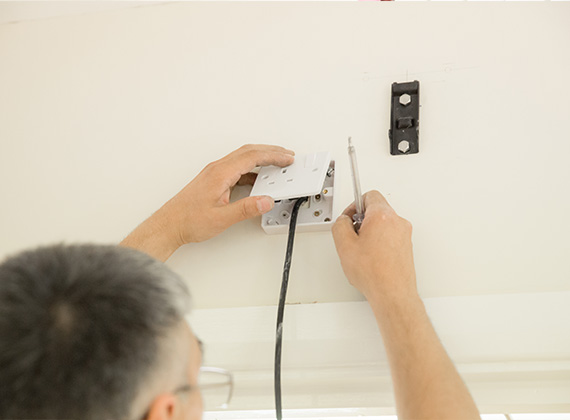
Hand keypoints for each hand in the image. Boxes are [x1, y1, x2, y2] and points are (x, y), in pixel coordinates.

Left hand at [160, 144, 294, 244]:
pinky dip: (252, 169)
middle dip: (270, 151)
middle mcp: (217, 169)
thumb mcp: (221, 218)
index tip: (287, 158)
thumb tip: (266, 200)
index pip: (252, 157)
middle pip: (248, 152)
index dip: (273, 156)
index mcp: (220, 173)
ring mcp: (214, 173)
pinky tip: (259, 179)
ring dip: (261, 158)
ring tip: (277, 164)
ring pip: (242, 158)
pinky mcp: (214, 180)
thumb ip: (246, 209)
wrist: (169, 224)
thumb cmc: (188, 220)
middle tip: (287, 155)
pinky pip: (237, 168)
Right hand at [331, 190, 416, 302]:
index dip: (354, 204)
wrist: (392, 293)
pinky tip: (371, 256)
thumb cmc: (374, 273)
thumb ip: (340, 225)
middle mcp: (397, 222)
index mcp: (382, 216)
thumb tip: (343, 222)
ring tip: (361, 249)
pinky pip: (390, 235)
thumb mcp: (344, 246)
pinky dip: (380, 241)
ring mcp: (404, 234)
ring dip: (371, 231)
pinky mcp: (406, 246)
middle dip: (362, 219)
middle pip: (377, 209)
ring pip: (384, 223)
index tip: (349, 217)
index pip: (369, 195)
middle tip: (353, 234)